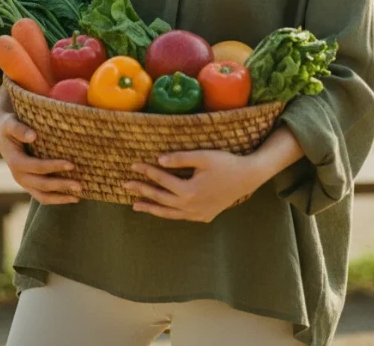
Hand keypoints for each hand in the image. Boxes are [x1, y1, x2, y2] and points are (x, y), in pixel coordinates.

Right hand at [0, 92, 80, 204]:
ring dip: (60, 198)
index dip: (54, 167)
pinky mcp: (29, 184)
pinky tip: (72, 197)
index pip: (37, 167)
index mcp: (15, 162)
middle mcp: (18, 176)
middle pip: (42, 185)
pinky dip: (57, 198)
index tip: (72, 164)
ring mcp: (24, 182)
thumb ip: (19, 129)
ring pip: (42, 196)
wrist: (1, 133)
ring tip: (78, 197)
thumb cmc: (8, 125)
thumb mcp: (9, 123)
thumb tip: (33, 136)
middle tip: (81, 185)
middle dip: (61, 186)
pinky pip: (43, 196)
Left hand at [123, 150, 260, 222]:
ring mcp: (197, 214)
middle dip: (142, 190)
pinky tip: (161, 210)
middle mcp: (190, 206)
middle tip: (125, 185)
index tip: (133, 165)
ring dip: (151, 208)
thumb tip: (159, 160)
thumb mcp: (203, 157)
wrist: (247, 178)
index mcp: (189, 191)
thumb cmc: (226, 164)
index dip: (146, 171)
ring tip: (135, 206)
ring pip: (168, 213)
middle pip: (160, 198)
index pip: (161, 180)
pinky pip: (180, 217)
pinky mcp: (204, 216)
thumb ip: (181, 158)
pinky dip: (168, 214)